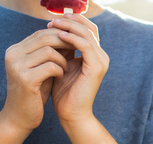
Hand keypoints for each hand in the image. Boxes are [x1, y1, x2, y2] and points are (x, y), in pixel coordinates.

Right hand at [1, 28, 72, 130]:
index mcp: (15, 50)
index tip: (74, 44)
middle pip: (44, 38)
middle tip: (77, 52)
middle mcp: (13, 55)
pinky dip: (60, 70)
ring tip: (66, 69)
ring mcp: (17, 66)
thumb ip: (50, 55)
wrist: (19, 118)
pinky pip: (50, 66)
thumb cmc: (33, 94)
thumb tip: (71, 38)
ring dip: (63, 59)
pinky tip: (62, 76)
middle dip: (64, 43)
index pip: (40, 34)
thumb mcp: (41, 70)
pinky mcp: (25, 79)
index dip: (59, 36)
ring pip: (48, 50)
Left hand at [47, 13, 108, 127]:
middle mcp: (101, 57)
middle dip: (70, 21)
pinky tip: (59, 35)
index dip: (71, 21)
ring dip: (69, 26)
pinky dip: (72, 38)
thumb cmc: (64, 92)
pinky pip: (86, 46)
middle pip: (89, 28)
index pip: (87, 29)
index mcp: (94, 56)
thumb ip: (62, 49)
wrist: (71, 113)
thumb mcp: (62, 64)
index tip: (52, 21)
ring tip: (53, 25)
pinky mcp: (96, 67)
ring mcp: (101, 62)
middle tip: (52, 20)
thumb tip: (54, 31)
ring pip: (87, 34)